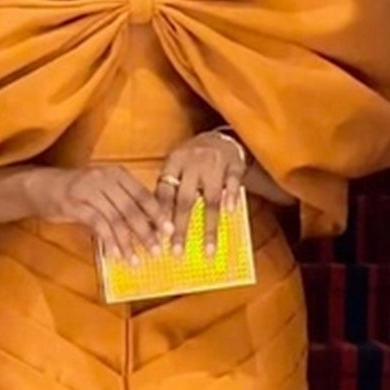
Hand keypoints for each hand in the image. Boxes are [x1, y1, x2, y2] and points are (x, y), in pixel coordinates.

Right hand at [25, 165, 173, 263]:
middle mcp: (106, 178)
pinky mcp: (75, 203)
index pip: (143, 194)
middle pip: (132, 208)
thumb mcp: (104, 192)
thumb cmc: (78, 193)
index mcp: (117, 174)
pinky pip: (98, 224)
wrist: (42, 187)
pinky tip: (116, 255)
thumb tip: (149, 227)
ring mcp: (90, 189)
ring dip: (128, 242)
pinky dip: (109, 241)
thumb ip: (124, 203)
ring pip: (116, 218)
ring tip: (136, 261)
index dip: (158, 214)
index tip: (170, 232)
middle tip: (157, 252)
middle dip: (146, 233)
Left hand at [156, 131, 247, 256]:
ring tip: (208, 249)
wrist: (220, 137)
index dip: (160, 216)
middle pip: (185, 200)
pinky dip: (231, 197)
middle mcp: (192, 162)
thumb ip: (168, 192)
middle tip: (177, 252)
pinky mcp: (234, 163)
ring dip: (209, 226)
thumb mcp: (176, 168)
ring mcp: (214, 162)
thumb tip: (154, 228)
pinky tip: (230, 213)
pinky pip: (233, 182)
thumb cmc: (193, 160)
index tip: (158, 240)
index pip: (164, 192)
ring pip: (211, 198)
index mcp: (173, 163)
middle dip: (180, 228)